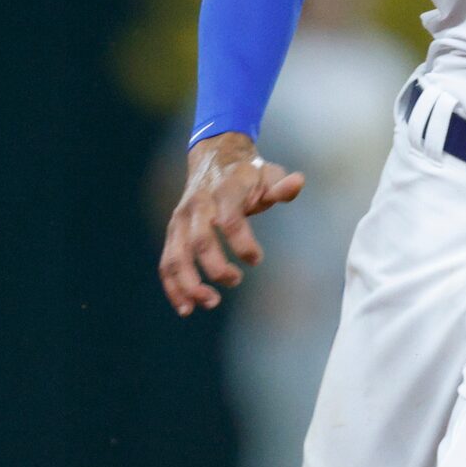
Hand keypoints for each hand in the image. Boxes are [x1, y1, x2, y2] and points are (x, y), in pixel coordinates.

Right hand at [159, 132, 304, 315]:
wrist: (213, 158)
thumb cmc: (248, 174)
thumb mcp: (268, 173)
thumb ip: (282, 185)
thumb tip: (298, 183)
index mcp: (224, 190)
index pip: (229, 219)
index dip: (242, 242)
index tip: (256, 259)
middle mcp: (198, 205)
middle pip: (200, 240)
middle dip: (215, 267)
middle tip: (235, 280)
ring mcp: (182, 220)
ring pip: (176, 255)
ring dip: (189, 283)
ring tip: (210, 302)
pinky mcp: (174, 233)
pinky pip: (167, 263)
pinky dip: (173, 287)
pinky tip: (186, 308)